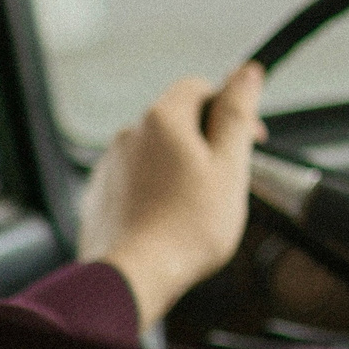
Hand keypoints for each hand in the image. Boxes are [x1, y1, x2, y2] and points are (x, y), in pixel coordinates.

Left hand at [80, 64, 266, 329]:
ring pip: (156, 152)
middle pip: (177, 120)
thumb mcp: (229, 166)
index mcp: (163, 119)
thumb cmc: (187, 228)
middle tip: (226, 180)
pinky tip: (169, 219)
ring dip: (178, 167)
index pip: (199, 87)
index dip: (229, 106)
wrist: (133, 276)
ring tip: (197, 207)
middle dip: (205, 141)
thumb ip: (237, 114)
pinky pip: (135, 180)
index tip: (249, 138)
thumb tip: (246, 72)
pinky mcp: (100, 194)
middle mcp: (130, 133)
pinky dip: (154, 191)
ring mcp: (110, 164)